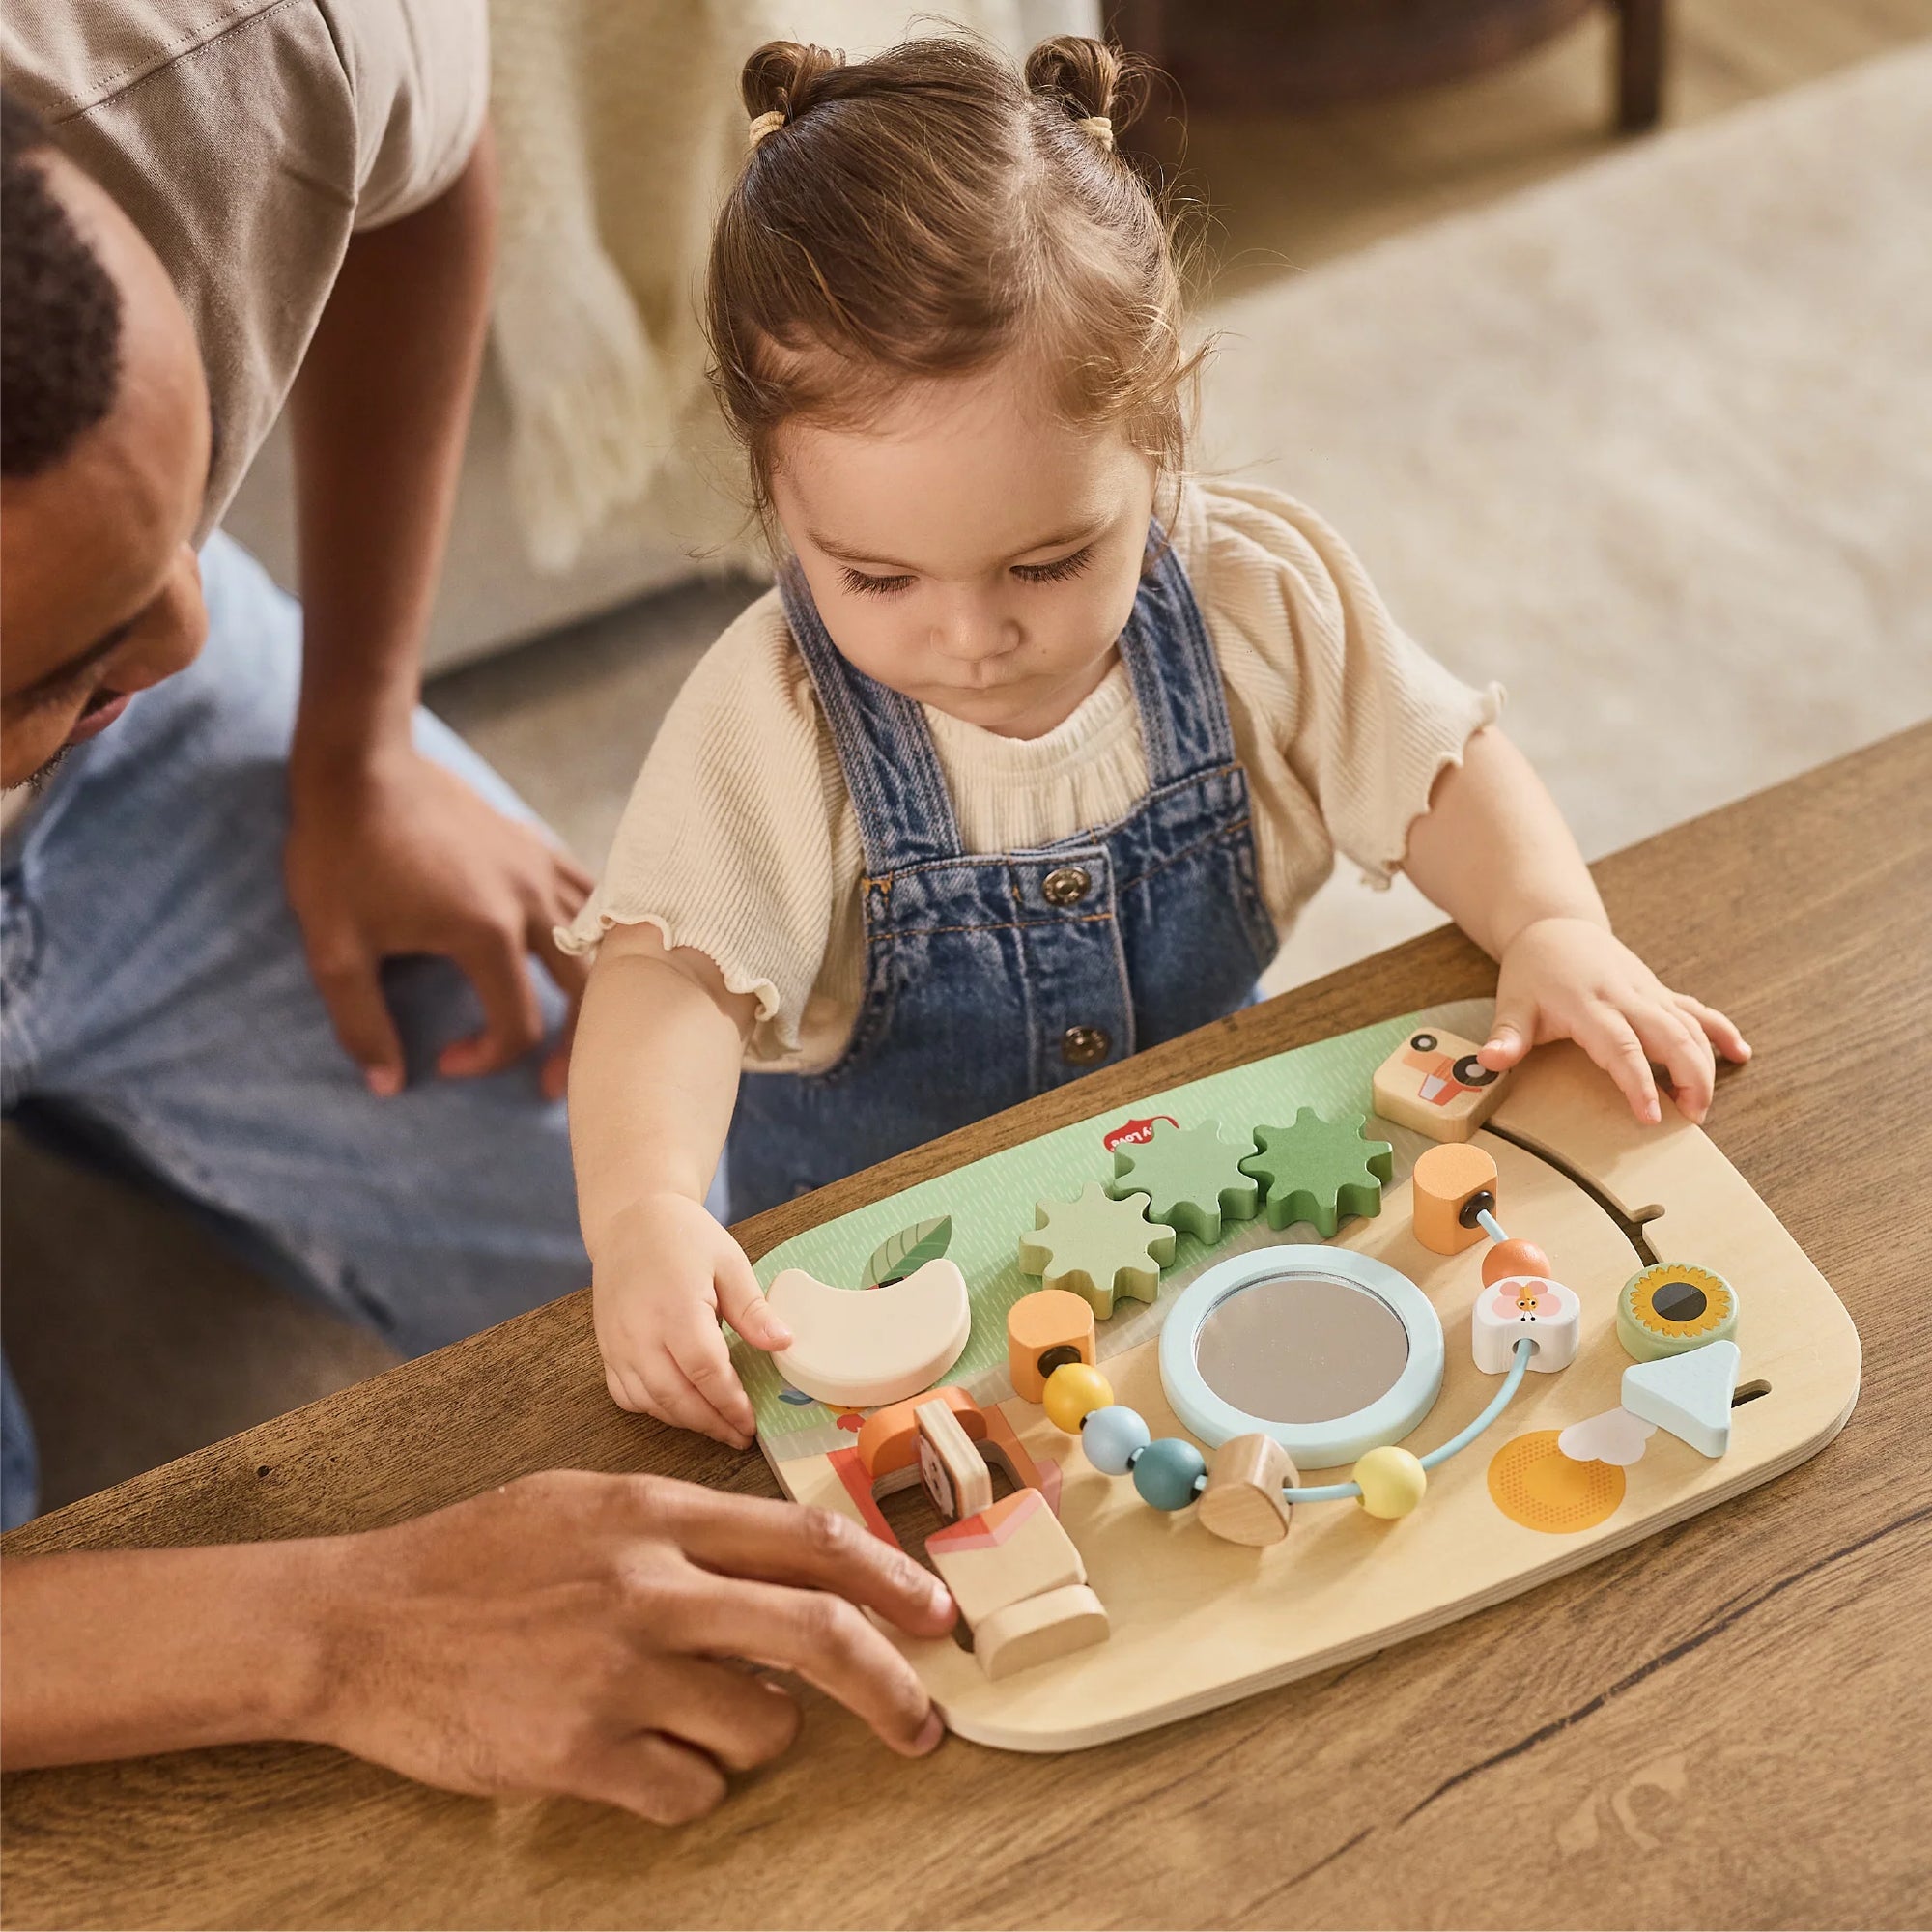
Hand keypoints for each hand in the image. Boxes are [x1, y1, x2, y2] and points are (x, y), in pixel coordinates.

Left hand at [286, 748, 591, 1099]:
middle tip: (553, 1084)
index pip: (519, 1024)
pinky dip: (598, 929)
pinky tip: (581, 949)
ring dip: (601, 988)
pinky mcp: (534, 844)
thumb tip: (386, 1085)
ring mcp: (538, 867)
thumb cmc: (339, 853)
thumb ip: (361, 1022)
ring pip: (605, 938)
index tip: (443, 1062)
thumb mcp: (332, 947)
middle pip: (589, 989)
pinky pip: (592, 892)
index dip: (488, 1060)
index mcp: (485, 931)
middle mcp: (528, 901)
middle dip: (577, 1046)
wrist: (357, 764)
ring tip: (586, 1023)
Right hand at [306, 1471, 953, 1821]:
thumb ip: (682, 1528)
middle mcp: (650, 1584)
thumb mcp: (585, 1503)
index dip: (891, 1578)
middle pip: (819, 1632)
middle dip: (892, 1685)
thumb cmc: (474, 1559)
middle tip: (924, 1725)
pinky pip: (690, 1791)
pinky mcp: (581, 1752)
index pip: (808, 1540)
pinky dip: (683, 1785)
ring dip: (749, 1737)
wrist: (358, 1624)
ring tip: (685, 1719)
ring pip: (759, 1726)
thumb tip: (781, 1571)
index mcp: (655, 1513)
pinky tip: (632, 1758)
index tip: (936, 1615)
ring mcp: (617, 1670)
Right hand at [593, 1193, 793, 1448]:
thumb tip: (785, 1343)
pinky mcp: (606, 1349)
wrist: (630, 1221)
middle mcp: (640, 1332)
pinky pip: (625, 1395)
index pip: (705, 1372)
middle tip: (740, 1436)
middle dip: (711, 1423)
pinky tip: (679, 1408)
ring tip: (717, 1426)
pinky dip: (653, 1410)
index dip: (729, 1403)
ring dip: (685, 1421)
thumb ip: (753, 1310)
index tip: (751, 1423)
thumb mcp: (728, 1263)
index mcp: (676, 1308)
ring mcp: (618, 1344)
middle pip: (676, 1396)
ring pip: (650, 1402)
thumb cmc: (684, 1237)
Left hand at [1479, 917, 1749, 1124]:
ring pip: (1690, 1025)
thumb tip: (1488, 1062)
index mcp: (1589, 1004)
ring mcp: (1647, 992)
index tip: (1651, 1115)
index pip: (1621, 1046)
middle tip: (1692, 1118)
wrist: (1554, 928)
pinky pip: (1697, 1010)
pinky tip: (1740, 1054)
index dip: (1639, 1081)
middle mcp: (1626, 996)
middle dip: (1690, 1076)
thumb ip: (1506, 1036)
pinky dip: (1720, 1031)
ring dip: (1706, 1063)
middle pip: (1671, 1035)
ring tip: (1704, 1105)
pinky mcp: (1659, 991)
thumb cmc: (1533, 972)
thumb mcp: (1512, 1003)